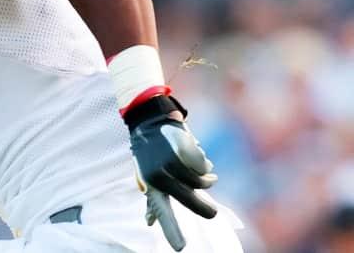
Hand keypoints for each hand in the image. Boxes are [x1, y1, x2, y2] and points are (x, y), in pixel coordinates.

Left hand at [127, 101, 217, 250]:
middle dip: (206, 209)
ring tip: (201, 173)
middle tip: (214, 214)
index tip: (180, 249)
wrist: (148, 120)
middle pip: (192, 199)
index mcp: (151, 186)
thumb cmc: (148, 153)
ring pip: (201, 181)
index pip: (162, 211)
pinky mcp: (181, 149)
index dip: (171, 230)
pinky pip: (204, 165)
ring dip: (205, 178)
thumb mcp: (146, 176)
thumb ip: (152, 199)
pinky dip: (204, 162)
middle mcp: (159, 176)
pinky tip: (195, 152)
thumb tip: (148, 222)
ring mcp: (170, 162)